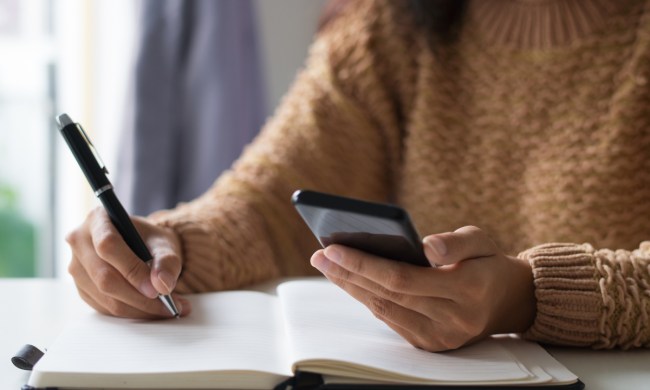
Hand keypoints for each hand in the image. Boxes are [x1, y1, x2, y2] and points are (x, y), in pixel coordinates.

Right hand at [66, 207, 190, 317]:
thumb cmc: (150, 240)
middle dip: (139, 298)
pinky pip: (104, 308)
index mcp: (98, 220)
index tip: (157, 290)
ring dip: (139, 309)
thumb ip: (167, 261)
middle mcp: (80, 242)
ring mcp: (76, 267)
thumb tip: (163, 285)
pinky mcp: (82, 288)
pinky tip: (152, 311)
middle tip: (170, 307)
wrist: (141, 246)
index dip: (132, 270)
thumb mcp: (164, 243)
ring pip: (105, 298)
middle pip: (104, 277)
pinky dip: (131, 313)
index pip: (108, 246)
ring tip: (168, 309)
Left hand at [310, 226, 534, 350]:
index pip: (402, 278)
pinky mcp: (431, 345)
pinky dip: (368, 299)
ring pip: (384, 310)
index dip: (363, 264)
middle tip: (319, 255)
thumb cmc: (488, 264)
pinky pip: (391, 320)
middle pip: (386, 295)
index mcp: (467, 289)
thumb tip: (425, 245)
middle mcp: (453, 320)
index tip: (333, 248)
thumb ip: (456, 241)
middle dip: (348, 274)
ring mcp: (441, 338)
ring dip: (351, 288)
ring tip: (328, 266)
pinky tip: (350, 282)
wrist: (510, 302)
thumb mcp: (482, 241)